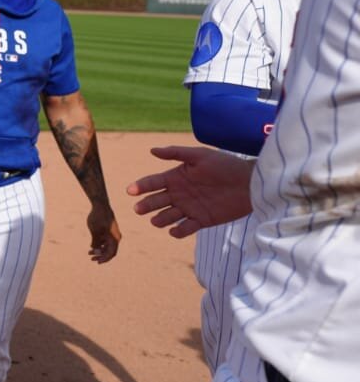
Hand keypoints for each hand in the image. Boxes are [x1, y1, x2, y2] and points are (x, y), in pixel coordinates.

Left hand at [87, 203, 120, 262]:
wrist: (100, 205)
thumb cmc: (98, 218)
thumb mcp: (94, 231)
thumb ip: (95, 241)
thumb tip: (94, 249)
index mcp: (115, 238)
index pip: (111, 253)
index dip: (104, 259)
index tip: (96, 261)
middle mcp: (115, 237)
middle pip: (109, 251)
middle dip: (101, 255)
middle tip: (91, 258)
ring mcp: (112, 234)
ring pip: (107, 246)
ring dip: (99, 250)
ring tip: (89, 253)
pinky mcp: (108, 231)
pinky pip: (105, 241)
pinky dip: (99, 244)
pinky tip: (91, 246)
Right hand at [127, 145, 254, 238]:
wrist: (250, 183)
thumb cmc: (225, 165)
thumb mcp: (200, 155)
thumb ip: (176, 153)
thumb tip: (152, 150)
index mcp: (175, 178)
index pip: (152, 183)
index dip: (141, 186)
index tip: (131, 190)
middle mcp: (179, 194)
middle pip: (156, 201)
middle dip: (146, 205)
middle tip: (139, 208)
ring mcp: (189, 208)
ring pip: (167, 216)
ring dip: (160, 219)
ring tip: (156, 220)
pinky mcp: (201, 220)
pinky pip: (185, 228)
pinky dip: (178, 232)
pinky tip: (174, 231)